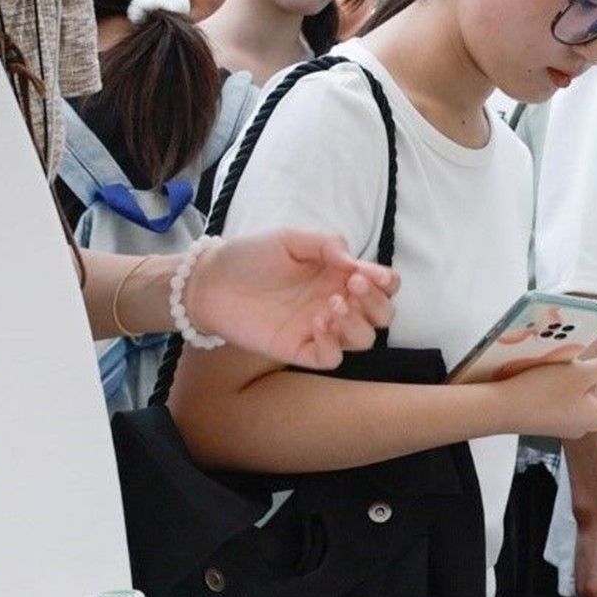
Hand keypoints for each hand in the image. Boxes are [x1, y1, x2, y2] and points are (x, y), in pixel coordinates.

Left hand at [185, 229, 398, 370]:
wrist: (209, 282)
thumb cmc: (250, 256)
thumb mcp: (290, 239)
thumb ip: (326, 244)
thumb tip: (355, 263)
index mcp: (340, 275)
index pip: (383, 285)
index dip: (386, 282)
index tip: (369, 274)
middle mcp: (336, 303)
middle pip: (382, 315)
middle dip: (377, 302)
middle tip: (352, 285)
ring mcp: (320, 329)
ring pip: (364, 340)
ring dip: (357, 322)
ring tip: (331, 304)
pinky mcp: (299, 349)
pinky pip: (331, 358)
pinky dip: (332, 344)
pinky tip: (315, 323)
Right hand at [499, 358, 596, 438]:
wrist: (502, 409)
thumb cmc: (542, 391)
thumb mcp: (580, 373)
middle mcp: (585, 425)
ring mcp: (567, 425)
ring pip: (587, 400)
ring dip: (589, 381)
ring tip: (584, 362)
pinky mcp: (551, 421)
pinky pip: (571, 402)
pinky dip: (573, 387)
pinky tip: (563, 374)